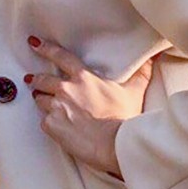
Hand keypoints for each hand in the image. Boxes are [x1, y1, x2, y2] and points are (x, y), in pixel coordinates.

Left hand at [26, 36, 153, 177]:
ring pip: (40, 99)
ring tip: (44, 102)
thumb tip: (154, 57)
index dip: (46, 49)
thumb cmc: (123, 117)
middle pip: (42, 79)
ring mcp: (56, 107)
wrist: (113, 144)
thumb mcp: (133, 91)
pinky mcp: (51, 125)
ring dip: (41, 100)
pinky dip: (48, 122)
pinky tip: (55, 125)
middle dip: (36, 79)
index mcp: (83, 78)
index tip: (35, 44)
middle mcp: (66, 89)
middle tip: (33, 80)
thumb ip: (141, 72)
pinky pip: (44, 121)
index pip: (60, 57)